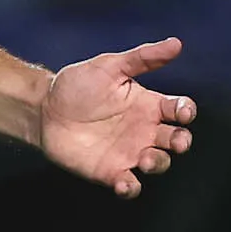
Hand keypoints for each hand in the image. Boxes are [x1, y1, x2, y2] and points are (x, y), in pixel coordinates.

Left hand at [37, 39, 194, 196]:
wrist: (44, 109)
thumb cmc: (78, 85)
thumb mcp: (110, 66)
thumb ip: (143, 58)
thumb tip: (176, 43)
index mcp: (148, 105)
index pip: (179, 110)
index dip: (185, 111)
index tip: (181, 112)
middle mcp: (144, 130)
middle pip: (175, 139)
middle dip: (181, 142)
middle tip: (176, 141)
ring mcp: (128, 152)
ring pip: (158, 163)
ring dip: (158, 163)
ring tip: (145, 158)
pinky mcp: (110, 171)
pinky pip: (129, 185)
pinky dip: (131, 188)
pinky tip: (125, 183)